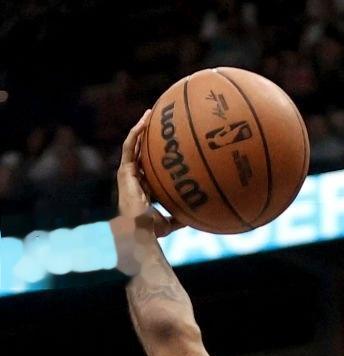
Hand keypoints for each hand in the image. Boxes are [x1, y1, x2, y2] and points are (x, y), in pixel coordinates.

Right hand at [112, 114, 174, 265]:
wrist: (139, 231)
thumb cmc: (153, 232)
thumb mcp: (171, 222)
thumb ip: (181, 215)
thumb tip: (198, 213)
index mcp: (141, 187)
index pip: (147, 166)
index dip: (154, 154)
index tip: (167, 144)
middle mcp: (133, 178)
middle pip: (140, 151)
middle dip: (147, 135)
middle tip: (159, 122)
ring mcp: (127, 173)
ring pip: (133, 145)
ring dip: (141, 128)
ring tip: (150, 114)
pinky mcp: (124, 171)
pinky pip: (129, 146)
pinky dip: (136, 133)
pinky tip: (144, 122)